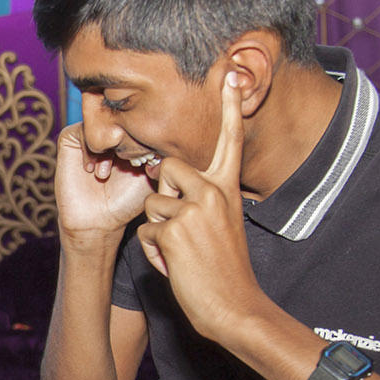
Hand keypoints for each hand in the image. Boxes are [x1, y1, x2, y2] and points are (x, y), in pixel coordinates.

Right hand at [54, 122, 156, 248]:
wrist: (97, 219)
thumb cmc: (127, 200)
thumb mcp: (153, 172)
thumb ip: (161, 150)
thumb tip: (167, 128)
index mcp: (133, 132)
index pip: (143, 117)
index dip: (147, 137)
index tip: (146, 164)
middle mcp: (112, 128)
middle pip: (123, 114)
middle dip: (128, 140)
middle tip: (127, 165)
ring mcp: (91, 132)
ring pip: (103, 121)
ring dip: (107, 147)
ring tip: (106, 174)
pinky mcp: (70, 138)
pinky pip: (83, 130)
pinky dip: (89, 150)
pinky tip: (92, 171)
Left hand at [133, 71, 264, 343]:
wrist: (234, 306)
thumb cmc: (225, 269)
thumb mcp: (224, 225)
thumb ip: (206, 200)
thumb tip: (174, 187)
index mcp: (227, 188)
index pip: (229, 140)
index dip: (229, 106)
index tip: (230, 73)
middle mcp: (213, 192)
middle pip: (167, 168)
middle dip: (162, 196)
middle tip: (181, 228)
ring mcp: (193, 209)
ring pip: (151, 204)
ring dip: (158, 232)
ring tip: (182, 253)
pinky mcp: (174, 229)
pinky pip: (146, 233)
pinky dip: (155, 254)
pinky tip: (177, 266)